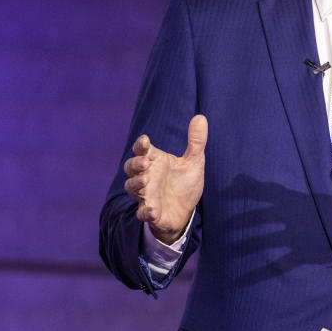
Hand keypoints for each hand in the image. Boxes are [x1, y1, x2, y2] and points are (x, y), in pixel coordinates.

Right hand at [123, 115, 207, 243]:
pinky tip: (152, 211)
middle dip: (135, 163)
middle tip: (145, 162)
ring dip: (136, 183)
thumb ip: (196, 141)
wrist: (186, 210)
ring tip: (146, 180)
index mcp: (155, 161)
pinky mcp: (151, 213)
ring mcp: (146, 194)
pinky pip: (142, 213)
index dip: (140, 145)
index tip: (145, 141)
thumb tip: (201, 117)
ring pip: (131, 187)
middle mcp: (147, 176)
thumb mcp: (194, 161)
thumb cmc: (185, 183)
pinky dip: (145, 212)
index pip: (142, 150)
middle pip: (130, 167)